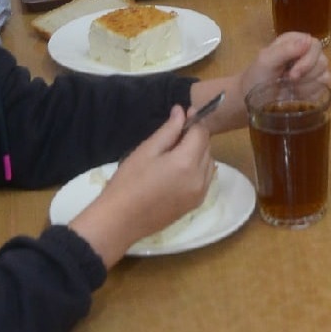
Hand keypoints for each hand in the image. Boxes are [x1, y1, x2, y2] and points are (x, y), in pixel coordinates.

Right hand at [70, 106, 213, 265]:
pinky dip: (198, 168)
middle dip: (196, 136)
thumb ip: (168, 130)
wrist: (121, 220)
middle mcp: (200, 178)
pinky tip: (179, 168)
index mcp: (187, 162)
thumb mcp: (147, 150)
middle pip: (207, 147)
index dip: (194, 119)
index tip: (183, 112)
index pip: (201, 133)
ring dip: (199, 152)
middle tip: (175, 131)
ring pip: (209, 163)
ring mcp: (200, 194)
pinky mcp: (195, 204)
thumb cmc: (129, 182)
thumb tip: (181, 111)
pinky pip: (205, 179)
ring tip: (175, 150)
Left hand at [190, 32, 330, 135]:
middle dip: (306, 74)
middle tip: (288, 81)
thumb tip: (308, 40)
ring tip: (291, 88)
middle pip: (323, 61)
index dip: (307, 60)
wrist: (250, 99)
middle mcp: (306, 54)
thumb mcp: (266, 60)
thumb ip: (286, 50)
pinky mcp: (314, 87)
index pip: (315, 45)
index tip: (293, 74)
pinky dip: (311, 94)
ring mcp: (312, 71)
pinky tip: (298, 96)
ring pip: (325, 75)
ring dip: (307, 85)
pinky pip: (324, 89)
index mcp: (295, 42)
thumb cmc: (256, 76)